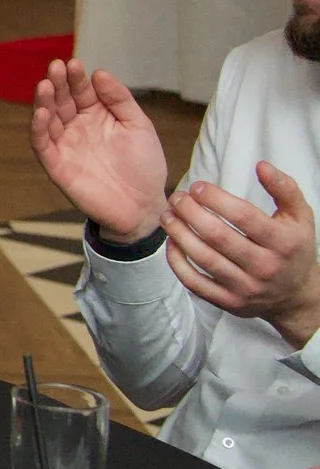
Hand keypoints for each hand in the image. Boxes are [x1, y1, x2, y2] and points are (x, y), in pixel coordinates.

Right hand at [30, 59, 168, 241]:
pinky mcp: (57, 166)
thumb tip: (99, 73)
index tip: (74, 63)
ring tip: (44, 85)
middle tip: (55, 67)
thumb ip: (120, 100)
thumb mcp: (139, 126)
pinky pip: (43, 145)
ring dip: (44, 101)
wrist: (144, 206)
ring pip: (48, 119)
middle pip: (62, 101)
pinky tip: (41, 113)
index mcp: (96, 115)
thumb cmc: (144, 166)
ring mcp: (66, 146)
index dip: (76, 77)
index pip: (81, 91)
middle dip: (57, 83)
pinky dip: (39, 129)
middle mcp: (77, 127)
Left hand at [160, 162, 319, 347]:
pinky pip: (195, 283)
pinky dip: (177, 262)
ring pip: (204, 259)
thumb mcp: (300, 216)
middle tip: (176, 198)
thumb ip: (284, 188)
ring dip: (179, 234)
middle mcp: (265, 267)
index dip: (215, 199)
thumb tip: (261, 165)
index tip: (196, 187)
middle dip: (190, 213)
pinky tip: (172, 243)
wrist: (296, 296)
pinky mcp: (229, 302)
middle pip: (218, 237)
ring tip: (167, 215)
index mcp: (283, 242)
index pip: (244, 217)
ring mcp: (246, 287)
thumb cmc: (294, 248)